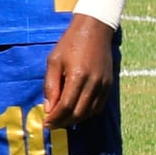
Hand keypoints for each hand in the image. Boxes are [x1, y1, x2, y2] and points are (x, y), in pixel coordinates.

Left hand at [39, 12, 117, 128]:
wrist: (95, 30)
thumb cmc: (70, 44)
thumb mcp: (54, 61)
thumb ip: (51, 86)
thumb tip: (48, 108)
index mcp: (78, 76)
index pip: (66, 106)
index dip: (55, 118)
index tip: (45, 123)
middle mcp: (94, 83)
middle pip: (79, 113)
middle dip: (63, 122)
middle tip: (52, 124)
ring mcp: (104, 85)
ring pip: (90, 112)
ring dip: (75, 119)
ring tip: (62, 119)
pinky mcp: (110, 85)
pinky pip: (98, 106)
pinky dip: (87, 113)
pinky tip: (76, 112)